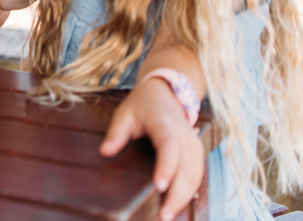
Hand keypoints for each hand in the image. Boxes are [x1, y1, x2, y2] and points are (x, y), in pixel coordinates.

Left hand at [100, 78, 204, 220]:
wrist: (164, 93)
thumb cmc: (142, 105)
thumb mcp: (124, 113)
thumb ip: (116, 133)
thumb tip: (105, 151)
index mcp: (164, 122)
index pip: (169, 146)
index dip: (167, 166)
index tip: (160, 186)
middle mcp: (183, 134)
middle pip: (187, 167)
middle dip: (177, 193)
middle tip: (163, 214)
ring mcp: (193, 143)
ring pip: (196, 174)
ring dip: (186, 196)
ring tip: (169, 214)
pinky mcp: (196, 152)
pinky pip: (198, 174)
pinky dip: (192, 191)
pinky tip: (181, 205)